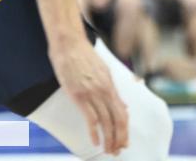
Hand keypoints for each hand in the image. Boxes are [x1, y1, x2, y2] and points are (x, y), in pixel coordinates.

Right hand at [48, 40, 128, 154]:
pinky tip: (95, 142)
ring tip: (108, 150)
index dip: (125, 129)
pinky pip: (90, 118)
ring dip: (108, 138)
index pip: (123, 112)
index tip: (124, 141)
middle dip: (119, 137)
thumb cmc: (84, 56)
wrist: (69, 44)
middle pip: (117, 119)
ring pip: (105, 121)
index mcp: (112, 85)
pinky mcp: (78, 96)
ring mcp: (92, 94)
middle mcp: (105, 90)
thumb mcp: (104, 72)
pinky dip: (94, 132)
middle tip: (118, 150)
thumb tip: (123, 106)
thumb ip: (113, 91)